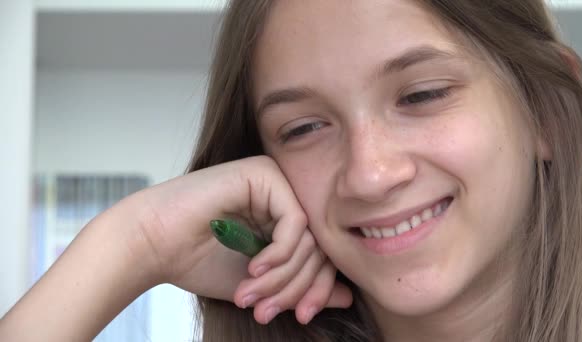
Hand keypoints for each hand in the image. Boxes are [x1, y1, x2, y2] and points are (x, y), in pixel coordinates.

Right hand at [130, 156, 351, 323]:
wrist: (152, 244)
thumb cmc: (199, 261)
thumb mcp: (261, 284)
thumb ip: (302, 286)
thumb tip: (349, 298)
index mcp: (283, 216)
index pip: (321, 253)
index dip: (316, 289)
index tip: (301, 317)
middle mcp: (284, 195)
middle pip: (319, 247)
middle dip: (295, 287)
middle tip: (267, 311)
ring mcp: (275, 181)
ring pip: (309, 237)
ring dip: (283, 276)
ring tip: (254, 297)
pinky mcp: (263, 174)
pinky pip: (294, 221)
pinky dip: (279, 253)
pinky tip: (254, 269)